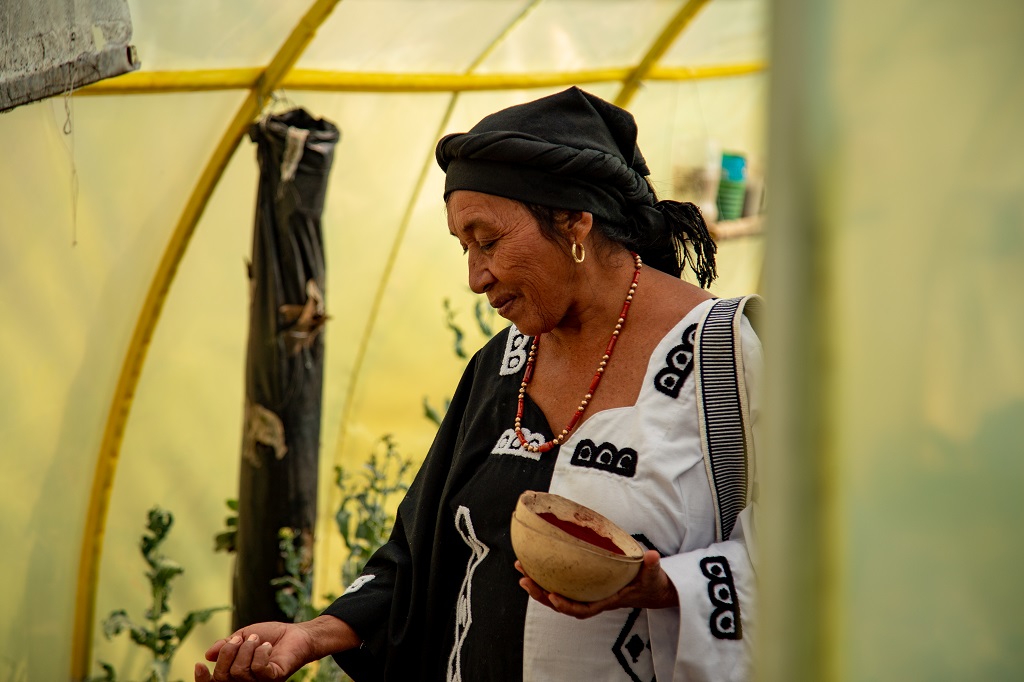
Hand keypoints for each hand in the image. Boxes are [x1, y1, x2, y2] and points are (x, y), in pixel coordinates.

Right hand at [194, 621, 316, 680]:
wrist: (294, 633)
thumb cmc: (268, 637)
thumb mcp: (242, 637)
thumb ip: (225, 646)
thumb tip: (207, 655)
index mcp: (236, 677)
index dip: (203, 680)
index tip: (199, 664)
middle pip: (224, 677)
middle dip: (229, 652)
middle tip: (242, 638)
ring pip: (240, 671)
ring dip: (248, 648)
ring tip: (259, 640)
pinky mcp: (274, 679)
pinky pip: (259, 668)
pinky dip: (261, 652)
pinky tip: (268, 647)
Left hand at [515, 550, 678, 618]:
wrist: (651, 587)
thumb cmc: (649, 582)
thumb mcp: (653, 575)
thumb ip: (652, 567)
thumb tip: (652, 556)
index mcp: (607, 601)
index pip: (583, 610)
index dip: (566, 606)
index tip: (553, 595)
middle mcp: (592, 599)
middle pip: (562, 604)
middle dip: (541, 594)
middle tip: (524, 580)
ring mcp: (586, 592)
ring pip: (558, 594)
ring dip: (538, 585)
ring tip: (521, 571)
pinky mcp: (583, 584)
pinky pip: (562, 583)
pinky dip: (547, 576)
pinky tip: (535, 563)